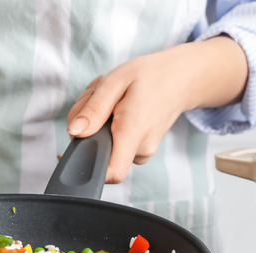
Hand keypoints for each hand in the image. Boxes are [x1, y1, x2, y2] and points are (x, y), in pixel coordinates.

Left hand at [67, 36, 247, 182]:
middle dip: (87, 127)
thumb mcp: (116, 82)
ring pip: (104, 147)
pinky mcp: (140, 150)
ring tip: (110, 99)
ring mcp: (142, 153)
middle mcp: (141, 149)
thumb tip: (74, 132)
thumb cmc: (150, 76)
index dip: (88, 166)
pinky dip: (107, 126)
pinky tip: (116, 107)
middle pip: (98, 153)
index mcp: (134, 132)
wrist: (181, 78)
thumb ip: (94, 110)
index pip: (111, 173)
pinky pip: (114, 144)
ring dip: (96, 123)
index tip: (79, 143)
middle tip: (96, 98)